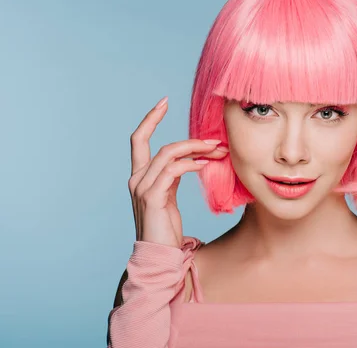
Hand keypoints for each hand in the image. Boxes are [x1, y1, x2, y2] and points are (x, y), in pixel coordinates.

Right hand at [128, 96, 228, 247]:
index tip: (164, 102)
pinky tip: (204, 165)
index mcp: (140, 177)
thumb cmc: (166, 228)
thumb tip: (194, 159)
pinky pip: (172, 171)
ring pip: (168, 154)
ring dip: (196, 149)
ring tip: (217, 151)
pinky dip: (189, 164)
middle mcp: (137, 179)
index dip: (150, 119)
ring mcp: (142, 188)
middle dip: (190, 139)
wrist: (158, 256)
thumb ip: (175, 176)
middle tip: (216, 141)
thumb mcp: (169, 196)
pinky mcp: (152, 198)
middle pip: (160, 145)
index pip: (138, 140)